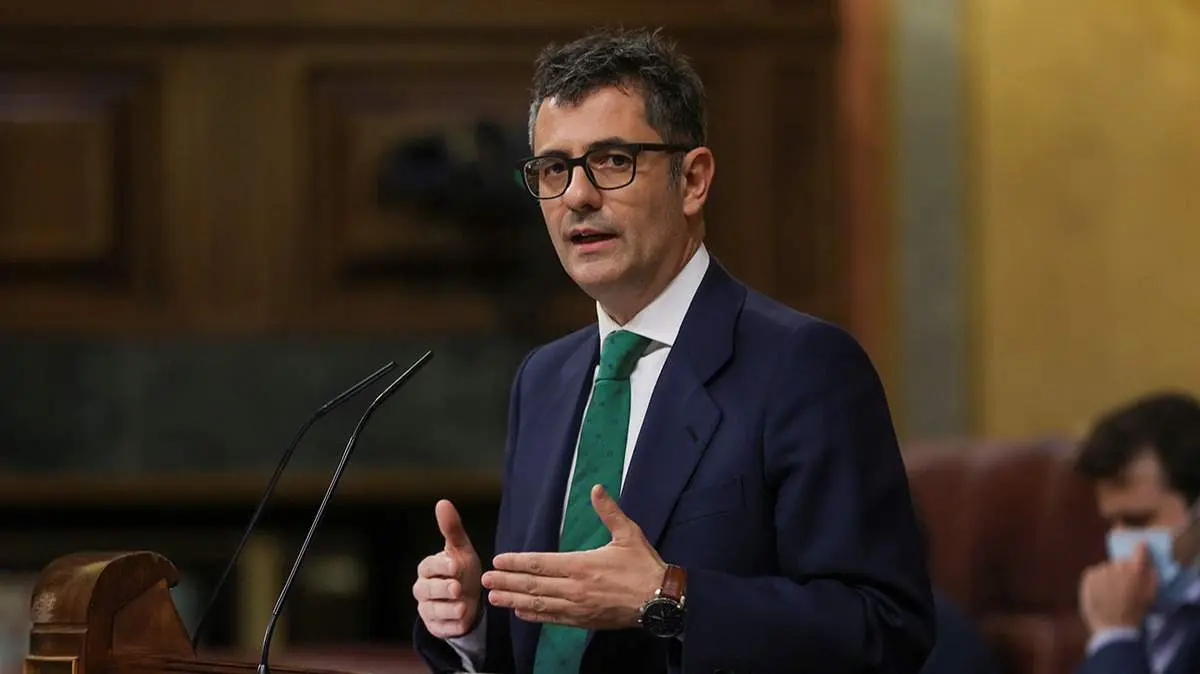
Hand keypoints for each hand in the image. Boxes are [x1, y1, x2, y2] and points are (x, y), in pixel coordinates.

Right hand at [413, 499, 482, 637]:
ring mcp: (427, 609)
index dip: (441, 566)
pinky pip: (440, 628)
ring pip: (432, 610)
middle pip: (426, 590)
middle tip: (457, 588)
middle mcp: (423, 589)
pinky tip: (463, 623)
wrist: (470, 599)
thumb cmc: (463, 570)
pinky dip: (451, 627)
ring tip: (463, 606)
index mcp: (428, 568)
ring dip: (447, 609)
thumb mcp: (461, 550)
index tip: (455, 565)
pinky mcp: (435, 627)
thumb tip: (442, 502)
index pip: (429, 566)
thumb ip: (452, 529)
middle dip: (441, 589)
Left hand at [482, 484, 666, 629]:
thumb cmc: (644, 566)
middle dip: (508, 582)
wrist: (661, 601)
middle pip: (534, 585)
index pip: (542, 563)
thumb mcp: (629, 534)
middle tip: (485, 580)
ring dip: (515, 600)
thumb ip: (609, 512)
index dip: (518, 562)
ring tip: (494, 597)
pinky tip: (520, 612)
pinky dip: (534, 616)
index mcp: (583, 565)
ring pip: (539, 604)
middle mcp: (576, 588)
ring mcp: (578, 607)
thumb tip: (596, 488)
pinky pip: (553, 619)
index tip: (500, 560)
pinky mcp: (584, 620)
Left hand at [1079, 541, 1157, 632]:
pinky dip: (1097, 580)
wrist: (1113, 628)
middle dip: (1122, 570)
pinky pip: (1094, 573)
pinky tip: (1100, 593)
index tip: (1140, 544)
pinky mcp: (1088, 576)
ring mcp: (1101, 570)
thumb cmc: (1135, 614)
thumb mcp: (1149, 597)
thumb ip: (1151, 578)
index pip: (1139, 552)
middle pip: (1120, 562)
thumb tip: (1150, 565)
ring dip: (1109, 576)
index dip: (1140, 548)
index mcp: (1135, 571)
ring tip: (1110, 593)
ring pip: (1106, 568)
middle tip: (1122, 584)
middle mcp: (1117, 567)